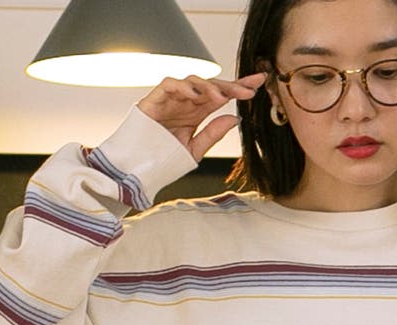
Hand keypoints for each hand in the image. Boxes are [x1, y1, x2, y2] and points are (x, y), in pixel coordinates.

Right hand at [137, 72, 266, 161]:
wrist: (136, 170)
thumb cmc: (162, 160)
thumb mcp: (194, 150)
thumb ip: (213, 133)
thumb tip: (234, 117)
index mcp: (197, 113)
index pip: (222, 95)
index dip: (239, 87)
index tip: (259, 82)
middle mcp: (186, 103)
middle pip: (212, 86)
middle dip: (231, 85)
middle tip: (248, 89)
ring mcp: (171, 100)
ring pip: (193, 81)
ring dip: (208, 87)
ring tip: (221, 98)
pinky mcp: (154, 99)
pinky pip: (169, 84)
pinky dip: (182, 87)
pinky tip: (194, 95)